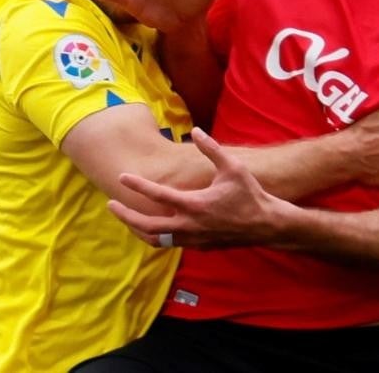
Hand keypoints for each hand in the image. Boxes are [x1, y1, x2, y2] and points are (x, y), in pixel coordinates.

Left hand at [108, 128, 292, 248]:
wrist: (267, 225)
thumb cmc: (251, 195)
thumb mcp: (233, 168)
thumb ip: (212, 149)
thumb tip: (196, 131)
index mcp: (195, 205)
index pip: (158, 195)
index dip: (137, 185)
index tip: (122, 177)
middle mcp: (190, 226)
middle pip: (147, 226)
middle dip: (126, 216)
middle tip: (111, 205)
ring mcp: (194, 239)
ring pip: (156, 240)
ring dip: (139, 229)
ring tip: (127, 219)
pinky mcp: (200, 247)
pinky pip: (171, 243)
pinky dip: (157, 236)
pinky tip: (154, 228)